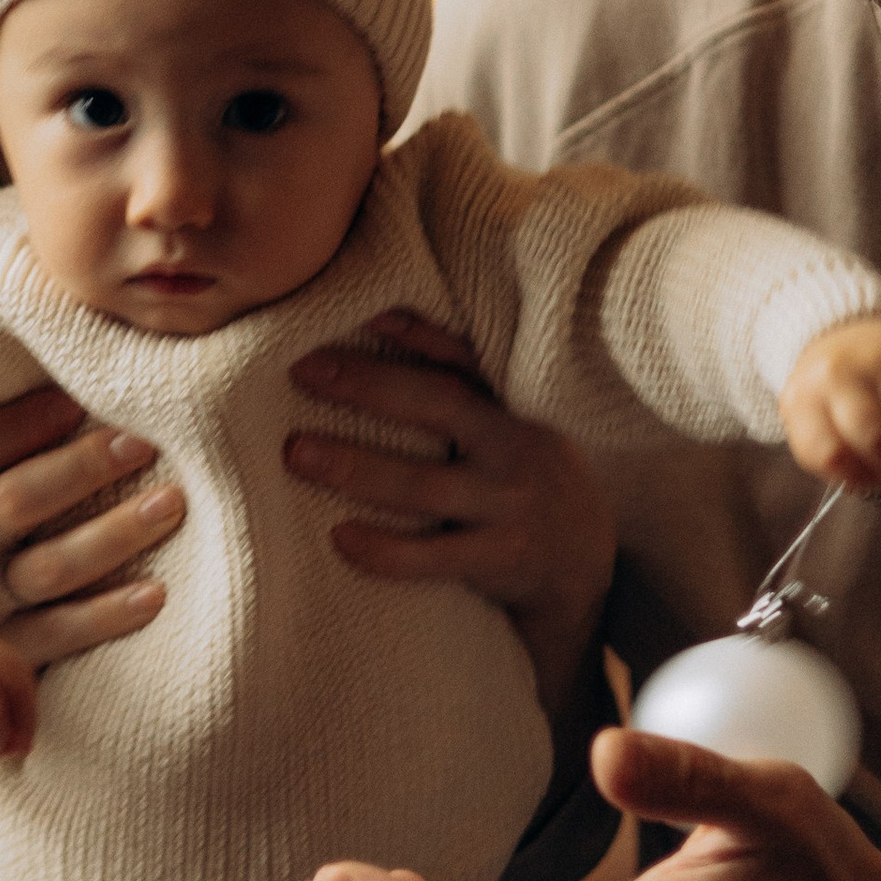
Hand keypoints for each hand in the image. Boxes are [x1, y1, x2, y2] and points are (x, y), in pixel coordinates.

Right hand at [0, 385, 184, 669]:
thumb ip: (8, 435)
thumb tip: (75, 362)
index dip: (23, 424)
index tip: (78, 400)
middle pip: (14, 502)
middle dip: (81, 469)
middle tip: (144, 444)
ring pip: (49, 567)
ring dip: (114, 534)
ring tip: (171, 504)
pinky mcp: (10, 652)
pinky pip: (64, 632)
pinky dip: (110, 613)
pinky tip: (158, 593)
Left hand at [284, 311, 616, 721]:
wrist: (582, 565)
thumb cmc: (524, 478)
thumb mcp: (509, 424)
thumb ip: (459, 374)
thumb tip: (385, 317)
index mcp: (512, 415)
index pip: (460, 364)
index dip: (413, 336)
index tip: (356, 316)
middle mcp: (515, 453)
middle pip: (439, 408)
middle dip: (367, 387)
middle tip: (301, 373)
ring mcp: (509, 509)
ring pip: (425, 486)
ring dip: (357, 469)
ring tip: (298, 453)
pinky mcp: (497, 562)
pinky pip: (433, 558)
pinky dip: (385, 550)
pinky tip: (339, 537)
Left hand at [779, 316, 880, 495]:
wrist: (845, 335)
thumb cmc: (829, 397)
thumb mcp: (812, 427)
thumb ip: (834, 460)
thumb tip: (867, 482)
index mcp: (803, 400)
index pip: (832, 453)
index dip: (860, 477)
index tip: (874, 483)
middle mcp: (838, 375)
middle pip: (876, 434)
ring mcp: (878, 361)